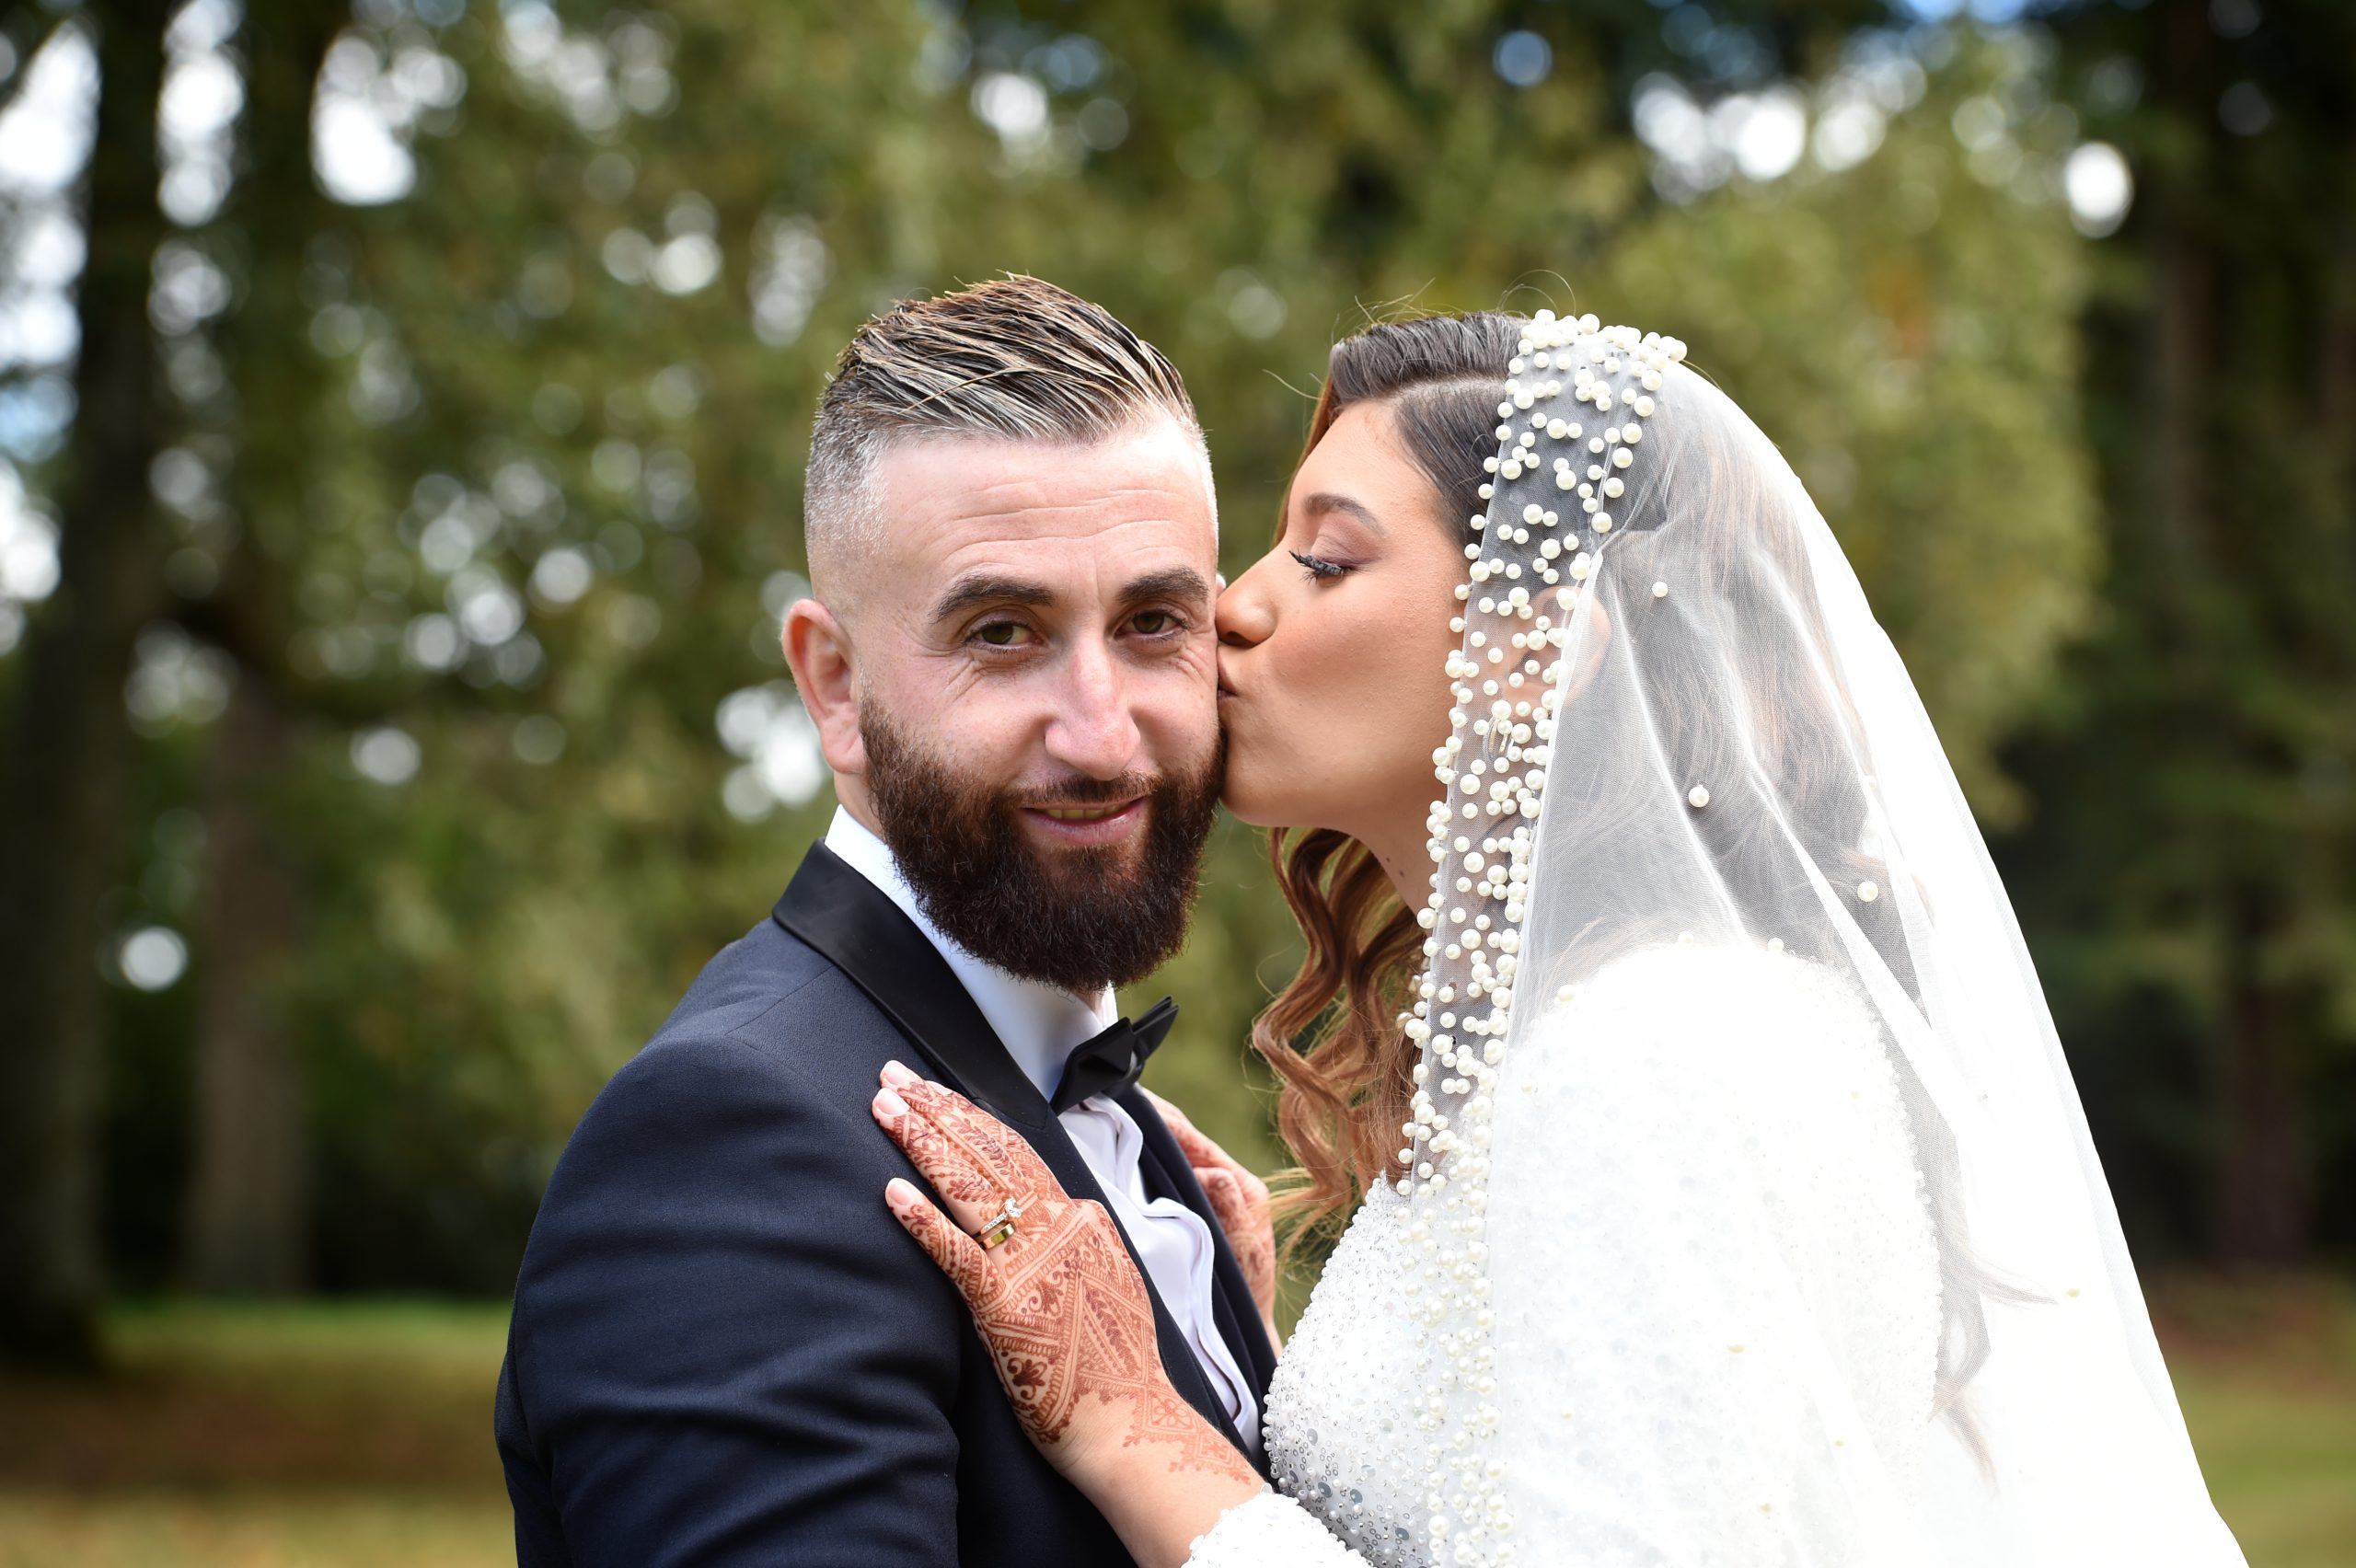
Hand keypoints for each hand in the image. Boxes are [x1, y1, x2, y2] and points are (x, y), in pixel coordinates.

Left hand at [870, 1060, 1260, 1555]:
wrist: (1132, 1426)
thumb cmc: (1116, 1368)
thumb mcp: (1108, 1281)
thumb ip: (1076, 1242)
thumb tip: (1057, 1213)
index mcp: (1083, 1220)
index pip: (1017, 1150)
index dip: (969, 1115)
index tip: (935, 1090)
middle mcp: (1060, 1229)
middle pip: (990, 1151)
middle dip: (937, 1108)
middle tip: (893, 1074)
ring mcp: (1031, 1264)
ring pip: (970, 1185)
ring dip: (923, 1140)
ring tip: (885, 1105)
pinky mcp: (1004, 1307)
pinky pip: (955, 1253)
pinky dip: (922, 1218)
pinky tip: (891, 1191)